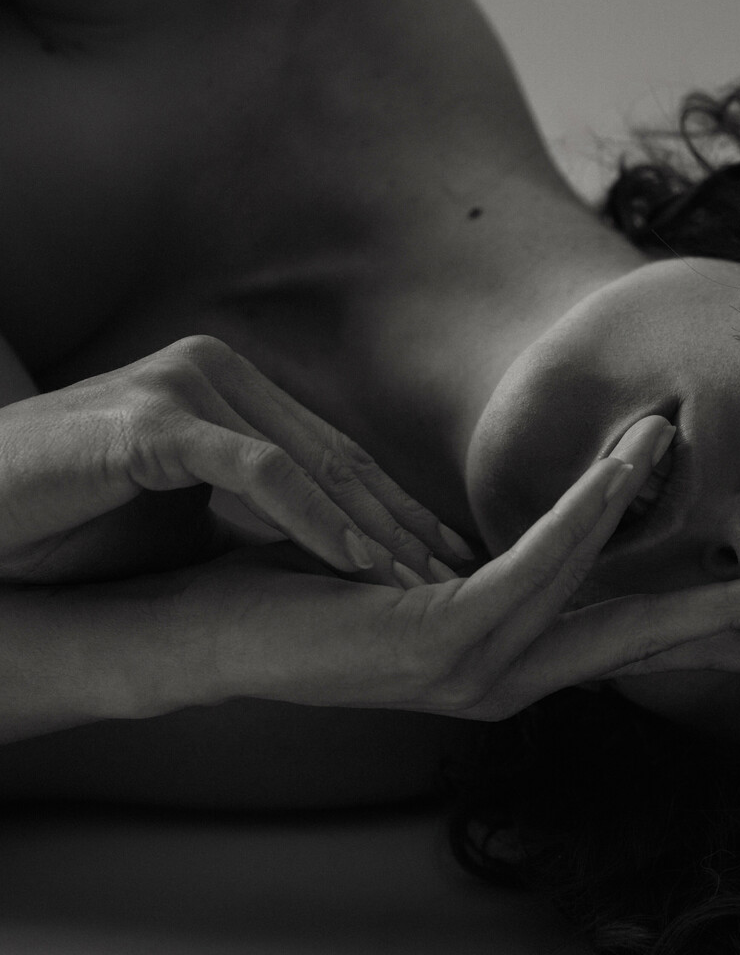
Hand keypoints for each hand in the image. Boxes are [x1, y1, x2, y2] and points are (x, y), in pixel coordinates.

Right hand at [0, 335, 472, 587]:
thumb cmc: (61, 520)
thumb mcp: (178, 514)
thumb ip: (246, 513)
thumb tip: (329, 554)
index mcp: (224, 386)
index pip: (332, 450)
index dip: (395, 507)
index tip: (448, 558)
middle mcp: (212, 371)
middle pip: (335, 454)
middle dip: (402, 521)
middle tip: (462, 576)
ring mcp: (183, 387)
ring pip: (308, 462)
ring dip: (373, 528)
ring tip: (427, 583)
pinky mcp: (153, 422)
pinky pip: (255, 472)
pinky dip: (313, 519)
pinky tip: (359, 563)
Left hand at [171, 416, 739, 719]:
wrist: (202, 622)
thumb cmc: (303, 584)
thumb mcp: (418, 569)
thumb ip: (482, 564)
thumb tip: (539, 533)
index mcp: (504, 656)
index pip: (624, 639)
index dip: (705, 629)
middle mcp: (500, 676)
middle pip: (637, 644)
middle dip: (725, 621)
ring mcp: (474, 668)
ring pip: (598, 597)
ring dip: (663, 536)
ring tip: (711, 480)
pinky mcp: (440, 641)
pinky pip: (535, 567)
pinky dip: (588, 515)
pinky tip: (627, 466)